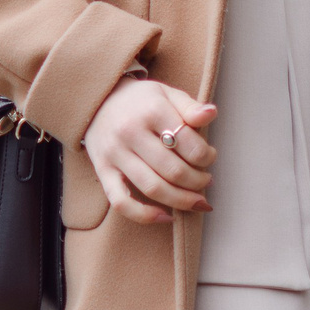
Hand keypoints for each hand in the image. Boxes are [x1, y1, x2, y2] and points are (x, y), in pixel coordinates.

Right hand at [84, 77, 218, 224]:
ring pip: (152, 188)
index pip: (188, 144)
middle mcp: (131, 133)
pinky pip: (121, 202)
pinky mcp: (102, 171)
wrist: (98, 100)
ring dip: (181, 200)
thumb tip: (211, 114)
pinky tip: (166, 216)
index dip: (207, 156)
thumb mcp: (167, 93)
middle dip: (197, 181)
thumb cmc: (140, 100)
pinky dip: (144, 215)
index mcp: (152, 111)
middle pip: (173, 170)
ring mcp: (115, 154)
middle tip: (207, 181)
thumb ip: (190, 107)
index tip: (210, 157)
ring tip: (196, 200)